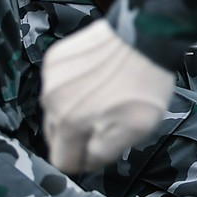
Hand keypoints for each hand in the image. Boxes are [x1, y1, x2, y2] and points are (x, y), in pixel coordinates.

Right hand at [43, 21, 175, 172]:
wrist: (146, 35)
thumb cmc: (146, 84)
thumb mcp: (138, 128)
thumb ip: (105, 151)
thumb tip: (87, 160)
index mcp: (70, 124)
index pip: (64, 161)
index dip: (84, 159)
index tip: (101, 147)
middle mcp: (52, 104)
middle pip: (56, 137)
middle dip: (77, 136)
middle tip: (103, 120)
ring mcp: (50, 81)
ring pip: (55, 111)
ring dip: (72, 110)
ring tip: (100, 96)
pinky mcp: (53, 60)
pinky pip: (56, 86)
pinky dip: (71, 87)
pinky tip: (93, 77)